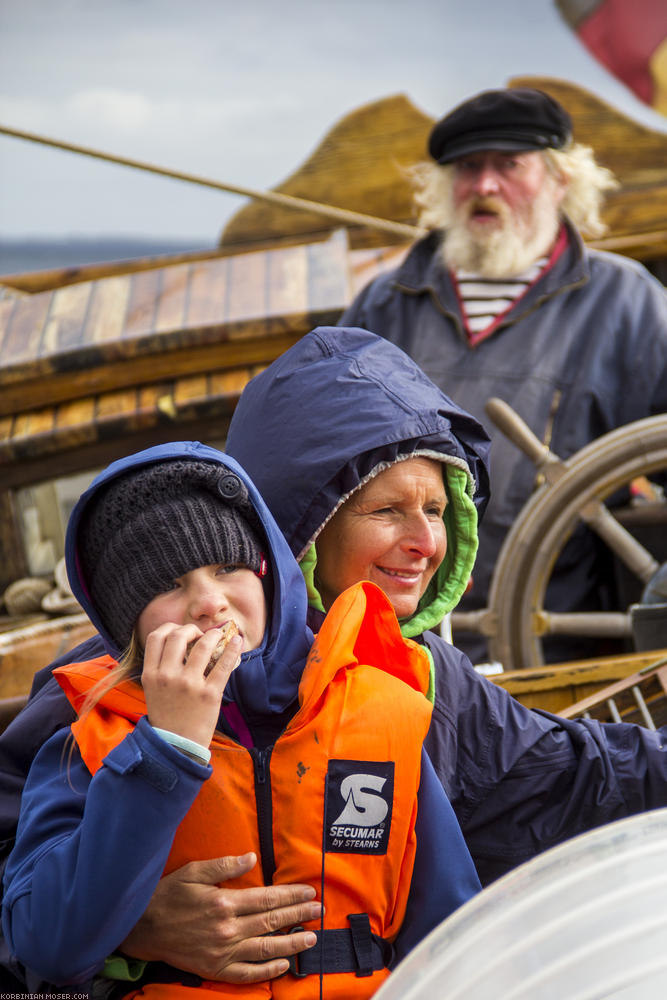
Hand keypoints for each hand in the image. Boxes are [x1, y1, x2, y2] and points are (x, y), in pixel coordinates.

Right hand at [120, 853, 321, 982]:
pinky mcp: (215, 968)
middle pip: (271, 921)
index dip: (291, 895)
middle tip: (319, 910)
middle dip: (299, 915)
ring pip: (265, 948)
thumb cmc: (168, 895)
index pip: (267, 899)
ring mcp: (222, 952)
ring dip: (291, 943)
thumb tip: (251, 858)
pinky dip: (267, 972)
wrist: (141, 927)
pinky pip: (246, 974)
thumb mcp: (194, 872)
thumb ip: (224, 866)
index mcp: (224, 903)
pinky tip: (283, 965)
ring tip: (312, 937)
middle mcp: (227, 929)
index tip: (309, 891)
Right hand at [142, 623, 241, 747]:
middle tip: (199, 634)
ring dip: (212, 635)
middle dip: (191, 629)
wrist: (176, 747)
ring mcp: (189, 685)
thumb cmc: (167, 716)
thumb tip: (182, 641)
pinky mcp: (209, 694)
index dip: (169, 628)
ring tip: (217, 635)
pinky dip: (232, 649)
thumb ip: (161, 667)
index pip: (156, 637)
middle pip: (178, 636)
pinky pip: (223, 665)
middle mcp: (168, 677)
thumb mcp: (154, 690)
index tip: (180, 630)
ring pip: (203, 646)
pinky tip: (237, 641)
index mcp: (151, 675)